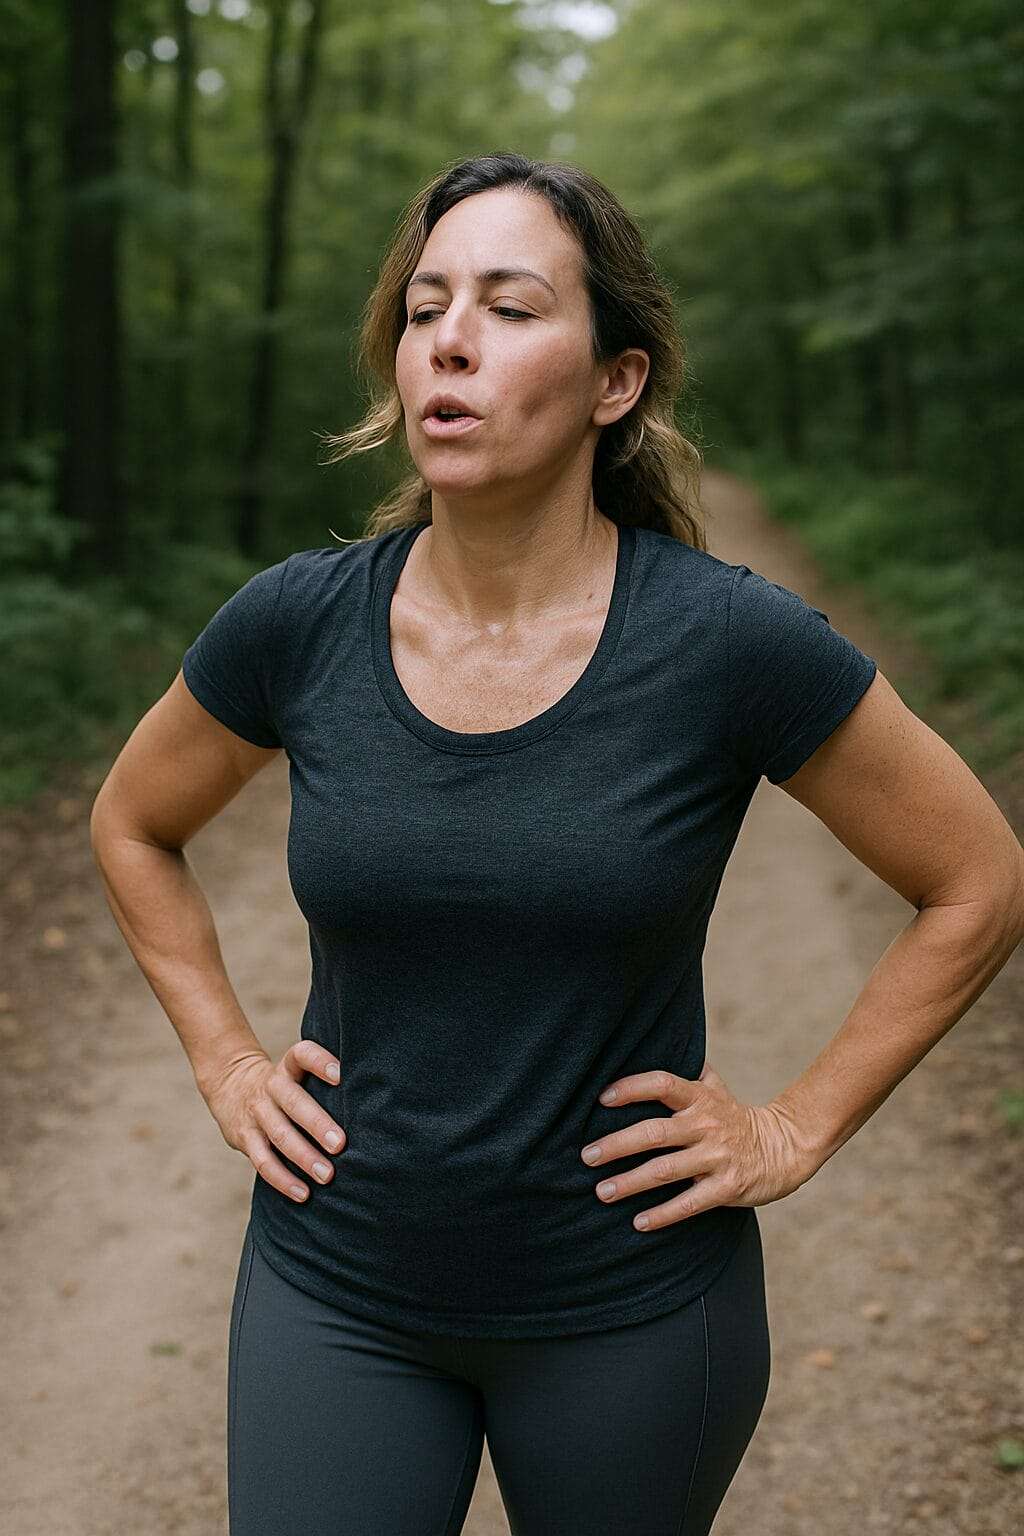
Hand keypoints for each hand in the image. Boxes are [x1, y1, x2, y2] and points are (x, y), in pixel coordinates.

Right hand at [201, 1041, 345, 1203]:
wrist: (231, 1085)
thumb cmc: (285, 1085)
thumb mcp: (296, 1072)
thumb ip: (323, 1083)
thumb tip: (373, 1106)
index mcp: (288, 1068)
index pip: (302, 1055)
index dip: (319, 1062)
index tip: (340, 1074)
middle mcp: (271, 1087)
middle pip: (294, 1102)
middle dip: (318, 1124)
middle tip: (341, 1144)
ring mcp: (257, 1113)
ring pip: (279, 1135)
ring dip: (304, 1156)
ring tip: (327, 1176)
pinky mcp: (244, 1138)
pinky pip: (262, 1161)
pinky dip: (283, 1180)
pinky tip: (303, 1193)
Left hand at [580, 1061, 810, 1231]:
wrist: (784, 1148)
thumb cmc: (735, 1117)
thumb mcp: (716, 1088)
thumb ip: (687, 1071)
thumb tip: (657, 1041)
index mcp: (700, 1098)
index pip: (662, 1084)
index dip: (632, 1088)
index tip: (602, 1099)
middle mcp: (706, 1125)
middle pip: (655, 1132)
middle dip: (617, 1145)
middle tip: (586, 1156)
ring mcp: (717, 1157)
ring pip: (665, 1171)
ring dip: (630, 1183)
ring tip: (602, 1192)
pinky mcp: (726, 1188)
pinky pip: (689, 1203)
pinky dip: (662, 1214)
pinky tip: (638, 1223)